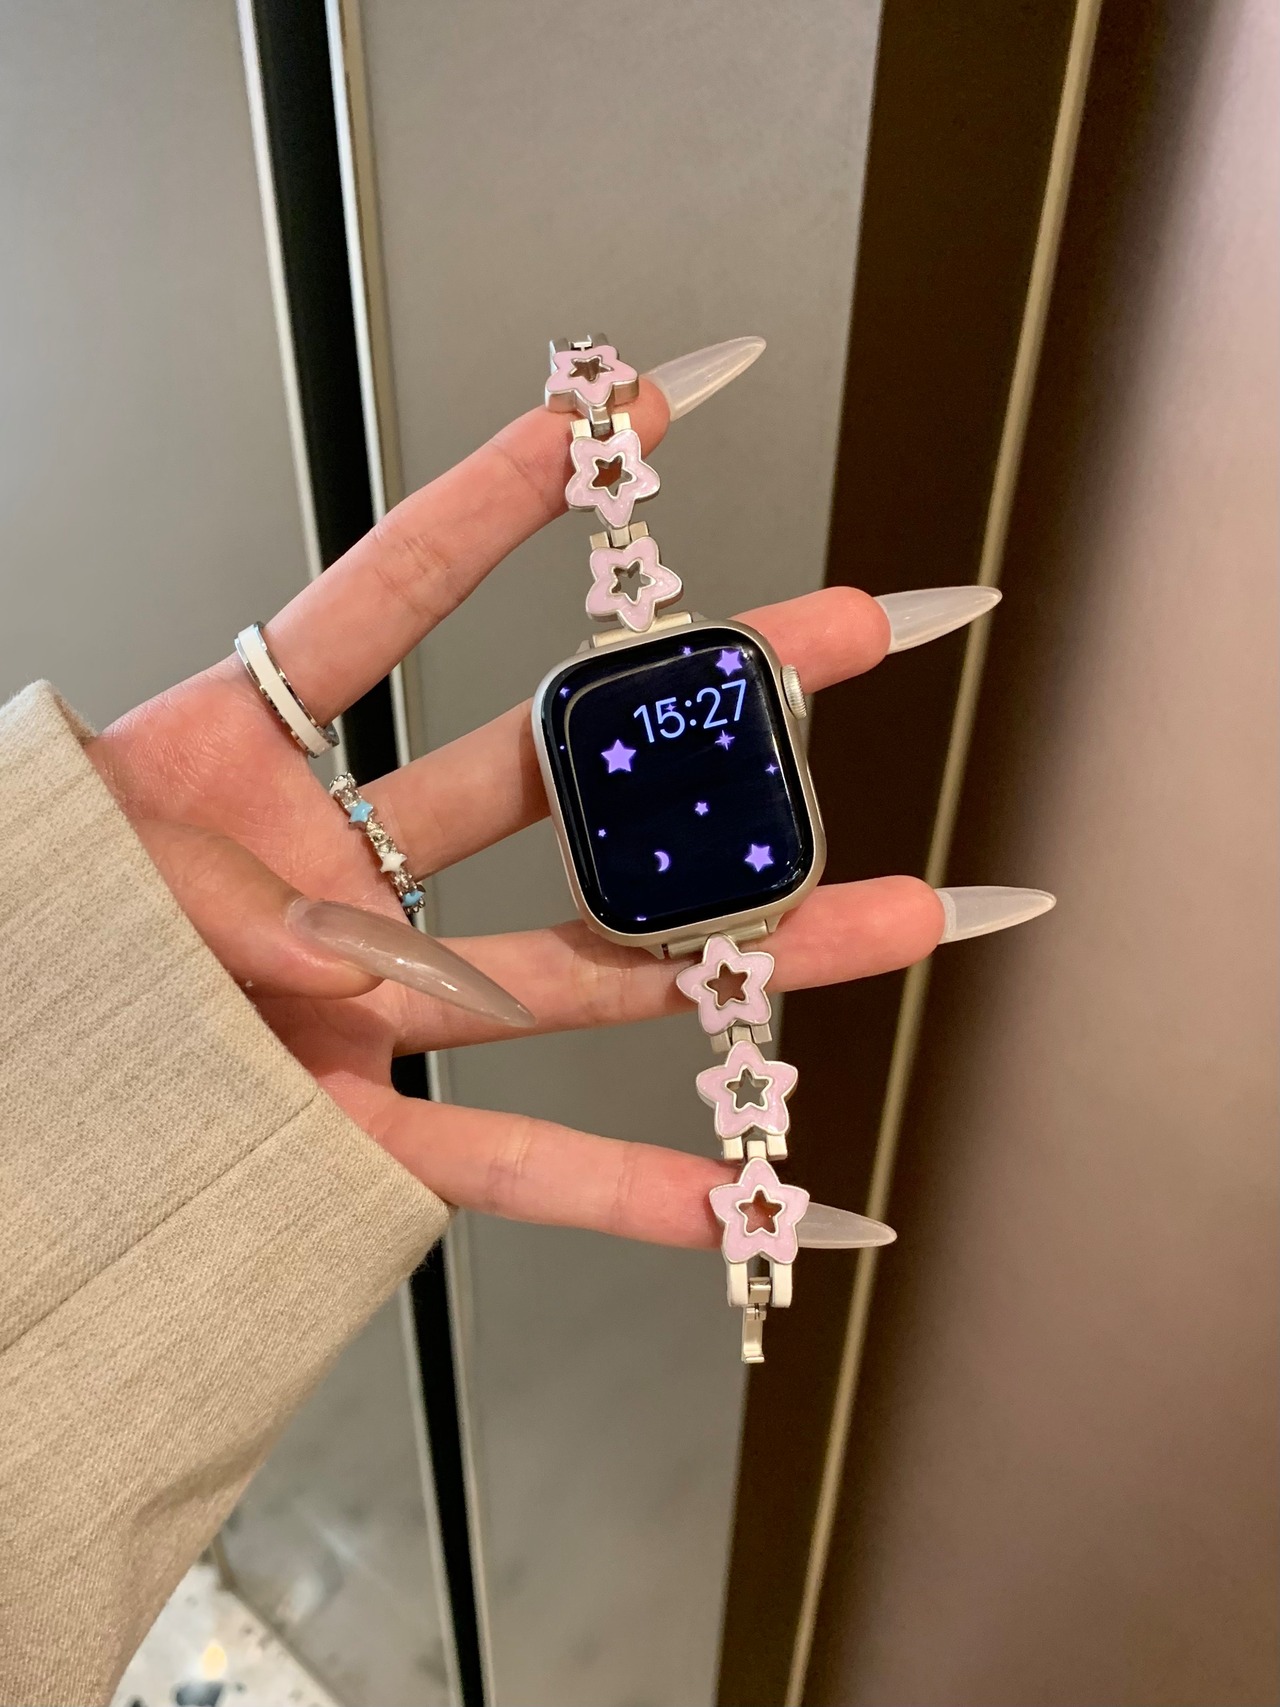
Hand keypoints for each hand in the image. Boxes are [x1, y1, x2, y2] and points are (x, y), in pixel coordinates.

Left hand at [85, 377, 943, 1247]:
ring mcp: (360, 1008)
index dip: (510, 496)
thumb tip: (348, 960)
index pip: (392, 595)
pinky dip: (636, 1192)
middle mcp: (332, 874)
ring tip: (900, 911)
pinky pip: (511, 1169)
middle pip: (554, 774)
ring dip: (745, 948)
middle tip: (847, 634)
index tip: (628, 409)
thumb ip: (210, 886)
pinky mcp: (353, 1136)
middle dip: (709, 705)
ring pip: (585, 971)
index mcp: (236, 761)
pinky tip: (759, 1196)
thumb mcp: (78, 867)